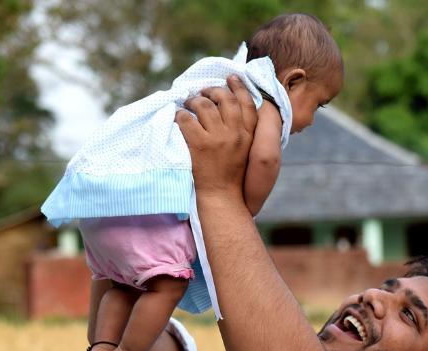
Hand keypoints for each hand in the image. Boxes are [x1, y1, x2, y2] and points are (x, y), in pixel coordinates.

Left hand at [176, 75, 257, 199]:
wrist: (221, 197)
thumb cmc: (232, 175)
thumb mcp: (246, 151)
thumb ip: (243, 131)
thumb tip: (230, 110)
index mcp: (249, 135)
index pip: (247, 103)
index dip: (239, 87)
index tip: (232, 77)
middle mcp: (235, 134)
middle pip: (225, 99)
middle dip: (213, 90)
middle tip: (204, 91)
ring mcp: (217, 139)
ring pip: (205, 106)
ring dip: (194, 100)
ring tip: (189, 103)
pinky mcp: (199, 145)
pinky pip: (187, 119)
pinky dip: (181, 115)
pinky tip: (178, 117)